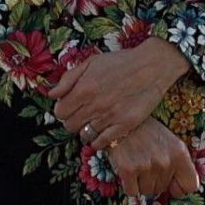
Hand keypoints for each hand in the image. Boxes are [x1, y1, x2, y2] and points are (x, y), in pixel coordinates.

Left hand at [52, 35, 190, 142]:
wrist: (152, 66)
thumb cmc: (121, 62)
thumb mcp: (91, 62)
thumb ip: (68, 79)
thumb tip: (52, 94)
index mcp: (83, 89)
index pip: (60, 112)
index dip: (63, 110)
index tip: (70, 106)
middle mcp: (94, 105)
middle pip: (70, 126)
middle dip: (73, 120)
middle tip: (82, 114)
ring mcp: (110, 117)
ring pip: (85, 135)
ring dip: (86, 129)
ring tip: (94, 121)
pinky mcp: (125, 125)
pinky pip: (102, 142)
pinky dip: (98, 141)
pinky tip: (101, 134)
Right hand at [101, 119, 201, 200]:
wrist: (121, 120)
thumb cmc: (147, 132)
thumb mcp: (171, 142)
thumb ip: (178, 164)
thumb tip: (177, 190)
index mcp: (180, 153)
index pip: (191, 185)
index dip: (179, 186)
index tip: (171, 182)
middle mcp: (166, 161)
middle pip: (163, 189)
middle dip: (155, 181)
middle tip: (147, 163)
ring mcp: (147, 166)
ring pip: (147, 191)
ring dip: (141, 182)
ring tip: (137, 164)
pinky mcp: (129, 170)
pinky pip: (132, 191)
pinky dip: (128, 185)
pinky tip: (128, 169)